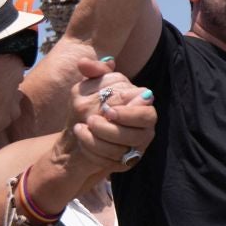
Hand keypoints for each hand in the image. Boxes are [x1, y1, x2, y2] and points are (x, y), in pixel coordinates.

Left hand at [62, 57, 154, 178]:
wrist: (87, 128)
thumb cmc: (98, 102)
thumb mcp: (95, 84)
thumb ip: (95, 71)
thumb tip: (83, 63)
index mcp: (144, 108)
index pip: (145, 112)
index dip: (127, 113)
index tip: (106, 110)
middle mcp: (145, 130)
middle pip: (135, 135)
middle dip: (111, 130)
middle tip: (91, 120)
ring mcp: (136, 148)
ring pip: (122, 150)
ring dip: (98, 140)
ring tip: (81, 128)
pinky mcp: (124, 163)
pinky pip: (111, 162)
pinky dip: (93, 151)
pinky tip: (81, 140)